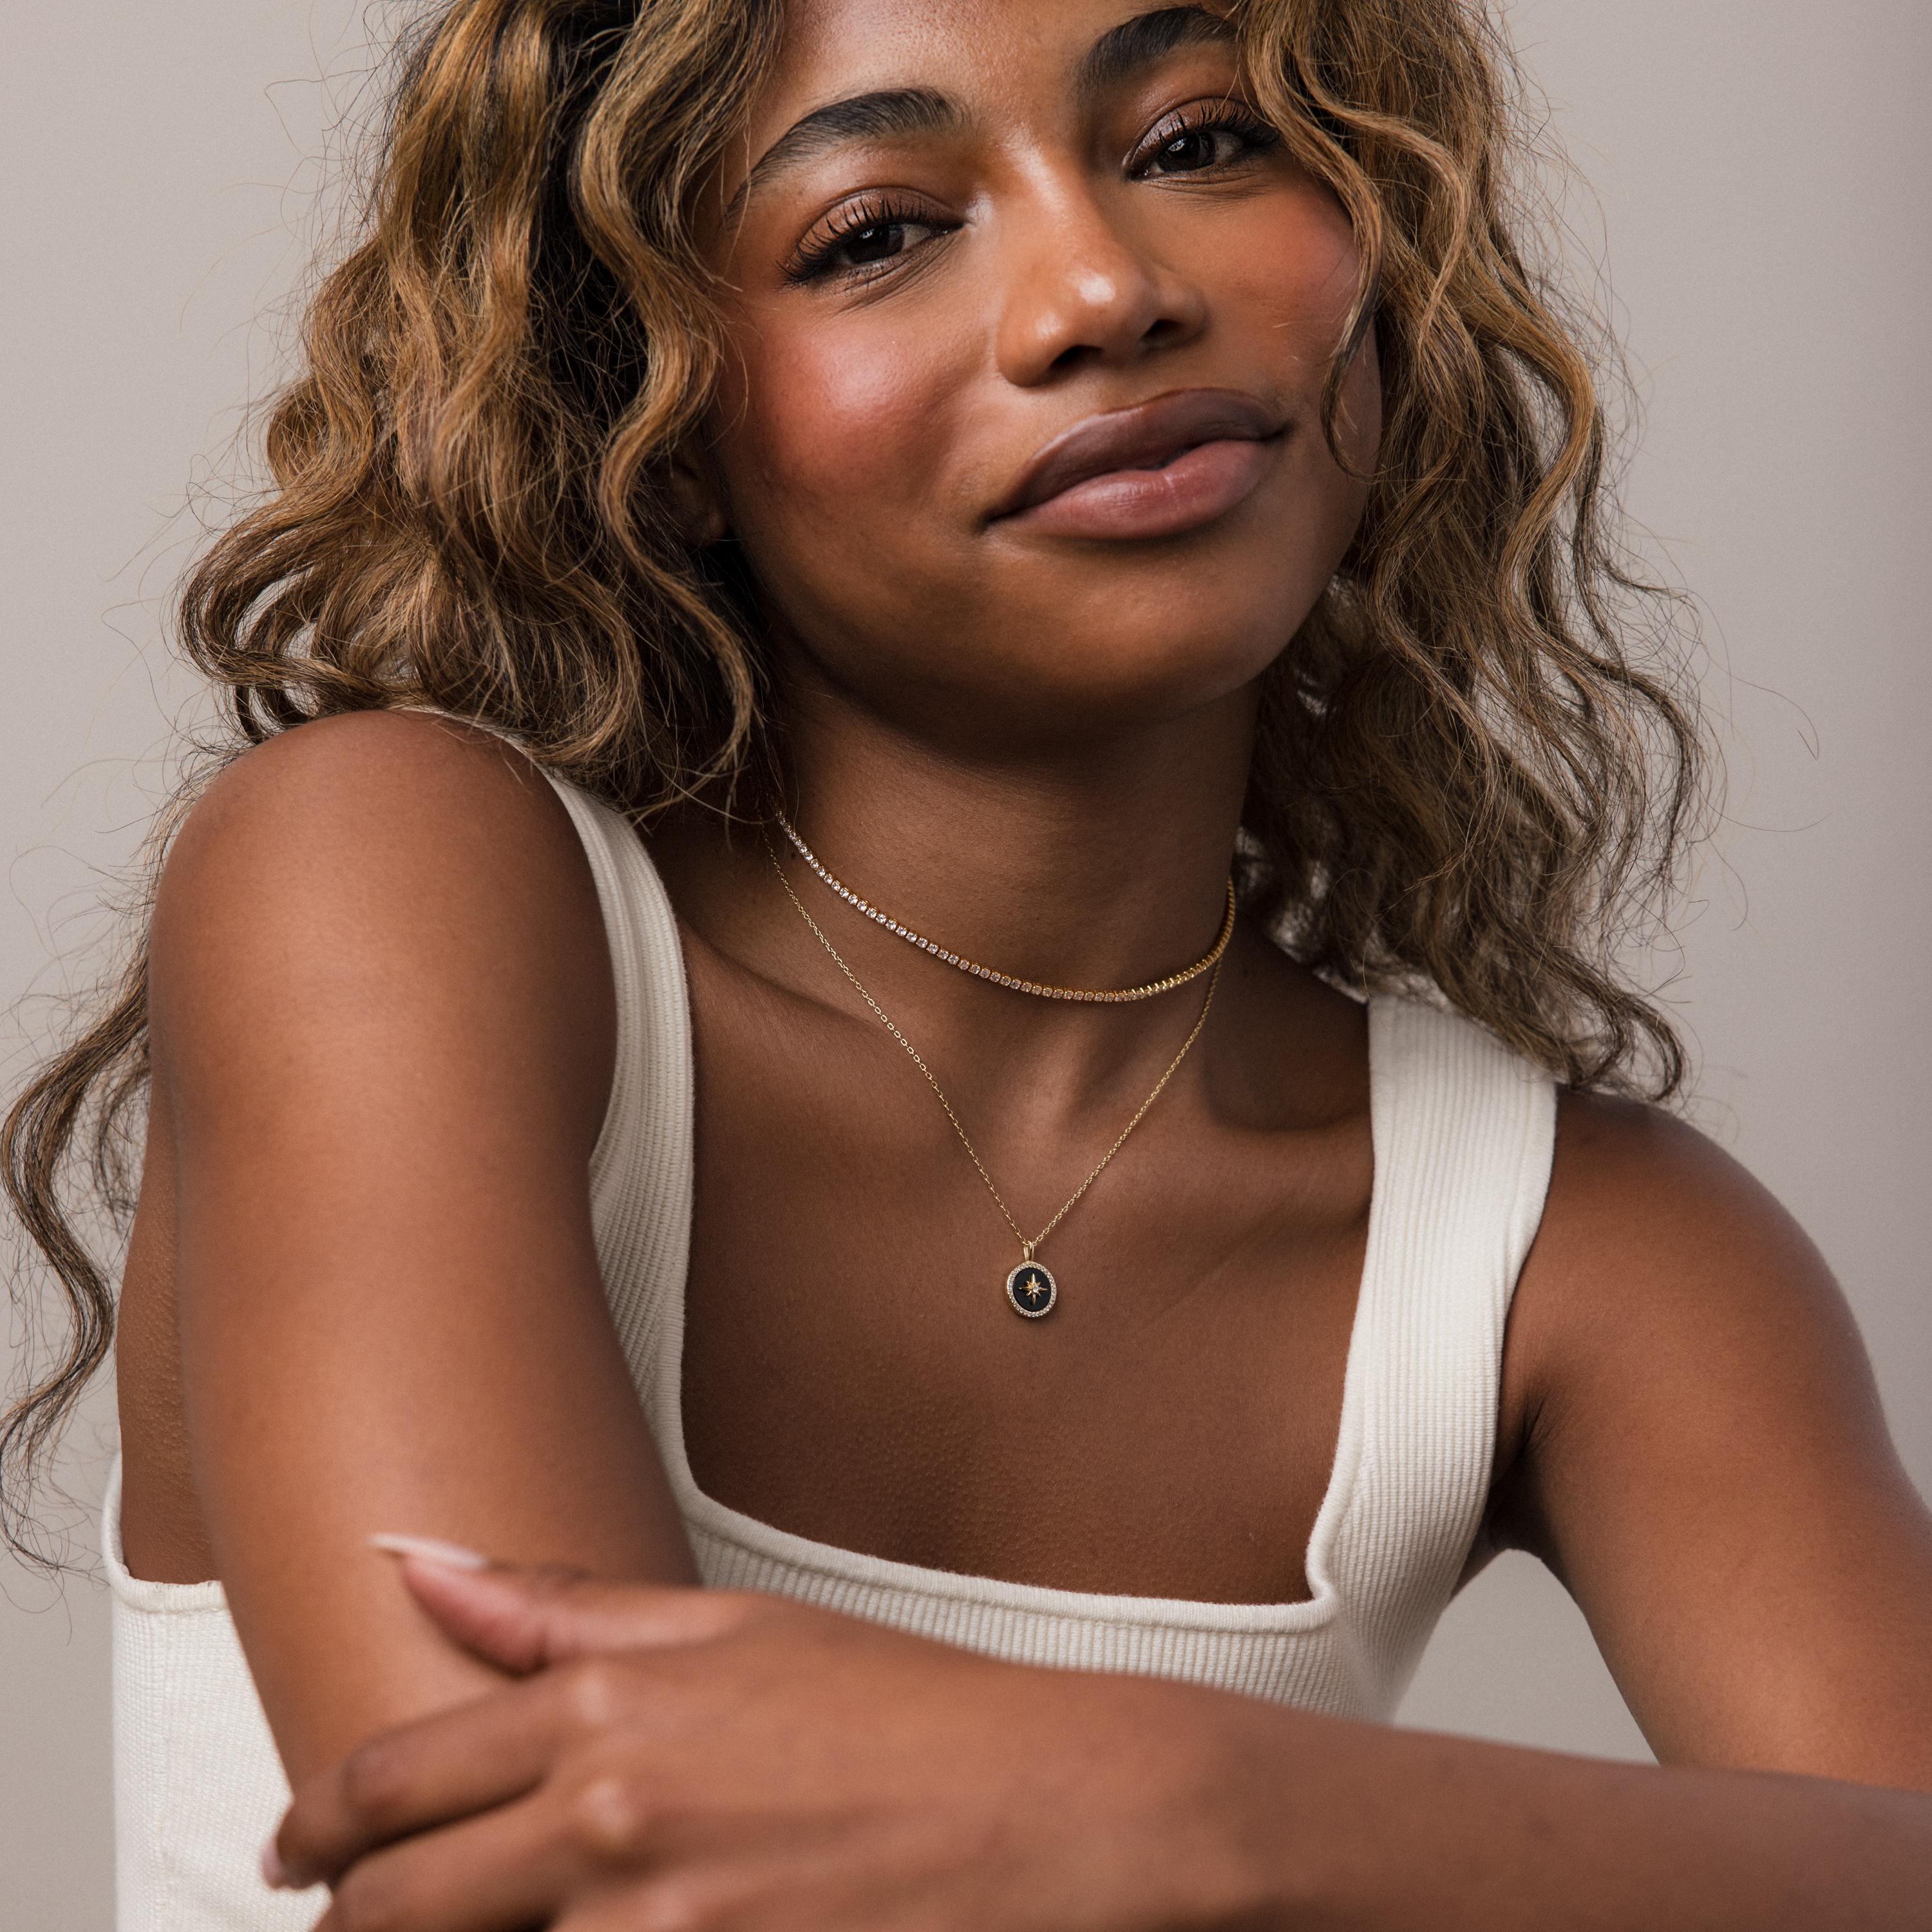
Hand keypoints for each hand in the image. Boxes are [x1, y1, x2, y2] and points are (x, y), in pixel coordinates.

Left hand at [270, 1552, 1280, 1930]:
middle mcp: (609, 1828)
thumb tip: (414, 1560)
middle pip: (392, 1912)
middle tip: (352, 1919)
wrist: (1056, 1813)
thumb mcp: (734, 1631)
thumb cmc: (905, 1714)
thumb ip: (560, 1609)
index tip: (298, 1845)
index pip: (389, 1784)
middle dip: (353, 1920)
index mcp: (605, 1717)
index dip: (317, 1825)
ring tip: (505, 1923)